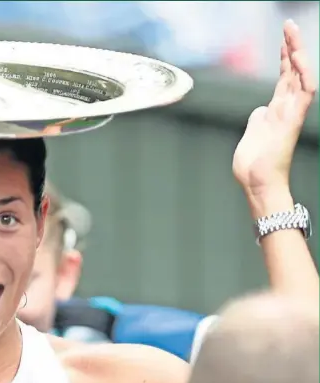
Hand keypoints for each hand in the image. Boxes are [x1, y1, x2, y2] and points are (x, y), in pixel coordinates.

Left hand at [232, 20, 315, 204]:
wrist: (256, 183)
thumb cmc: (253, 165)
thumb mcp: (251, 134)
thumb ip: (258, 119)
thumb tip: (260, 111)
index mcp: (275, 110)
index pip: (284, 77)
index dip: (284, 57)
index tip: (284, 38)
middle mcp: (286, 108)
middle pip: (292, 71)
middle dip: (291, 47)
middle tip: (289, 25)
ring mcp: (290, 114)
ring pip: (300, 77)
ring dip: (297, 55)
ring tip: (293, 35)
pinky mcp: (292, 121)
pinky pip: (303, 94)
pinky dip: (303, 76)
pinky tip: (298, 60)